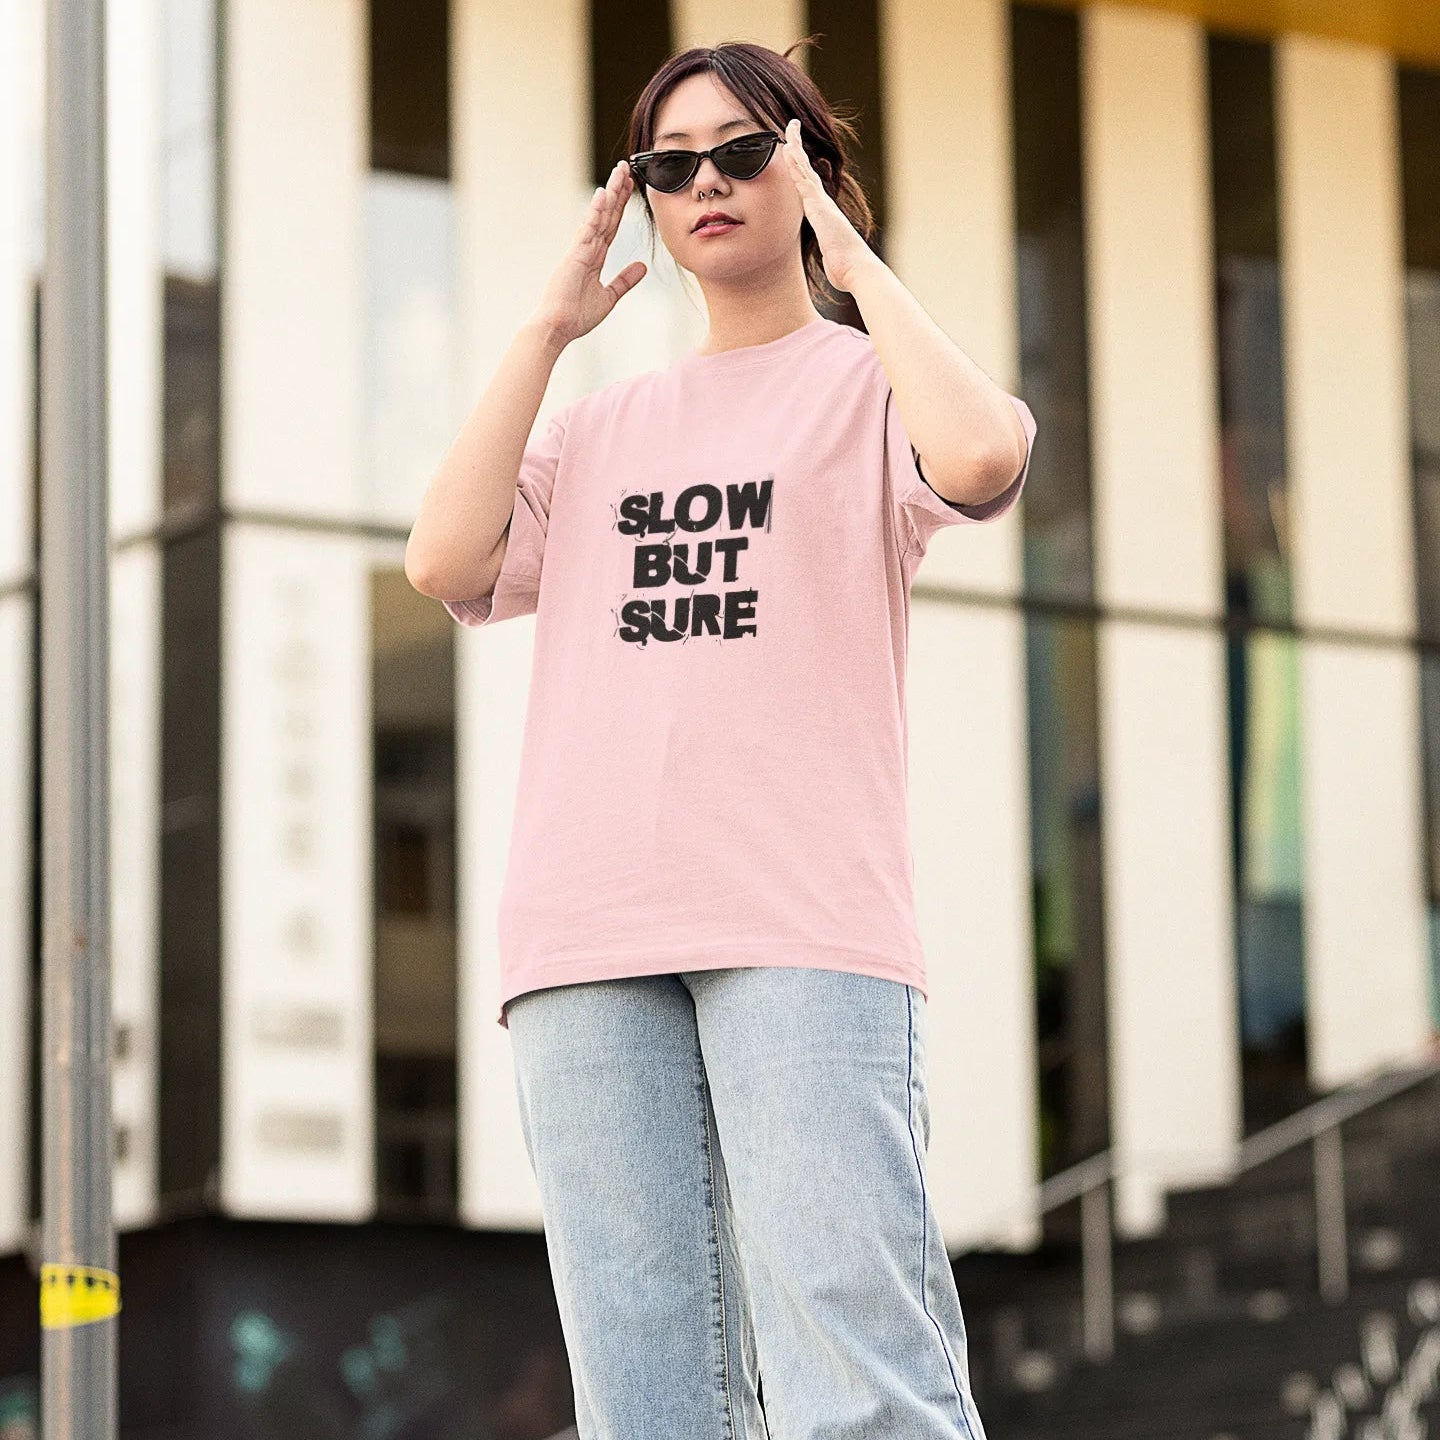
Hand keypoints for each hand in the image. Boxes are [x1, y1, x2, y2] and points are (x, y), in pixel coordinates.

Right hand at [531, 160, 647, 347]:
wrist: (558, 327)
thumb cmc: (577, 315)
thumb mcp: (609, 296)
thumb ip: (625, 280)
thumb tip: (642, 266)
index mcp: (594, 257)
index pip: (612, 225)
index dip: (622, 206)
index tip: (631, 187)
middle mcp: (587, 248)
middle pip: (607, 215)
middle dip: (617, 192)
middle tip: (626, 168)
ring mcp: (580, 250)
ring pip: (599, 216)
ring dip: (610, 194)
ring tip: (620, 172)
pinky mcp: (575, 256)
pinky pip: (588, 229)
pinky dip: (596, 212)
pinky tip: (603, 194)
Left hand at [781, 118, 873, 293]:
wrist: (857, 269)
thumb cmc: (846, 268)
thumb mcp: (832, 258)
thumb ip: (830, 254)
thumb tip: (833, 265)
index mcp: (823, 214)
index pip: (809, 185)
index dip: (801, 168)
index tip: (795, 153)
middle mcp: (823, 204)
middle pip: (807, 170)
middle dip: (799, 148)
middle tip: (792, 128)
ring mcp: (821, 203)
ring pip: (805, 169)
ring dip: (796, 149)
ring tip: (788, 130)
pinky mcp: (818, 206)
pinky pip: (803, 180)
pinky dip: (795, 163)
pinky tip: (787, 149)